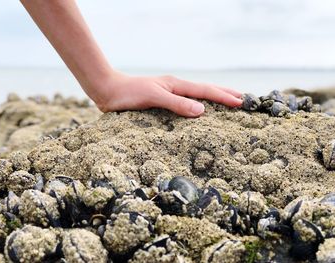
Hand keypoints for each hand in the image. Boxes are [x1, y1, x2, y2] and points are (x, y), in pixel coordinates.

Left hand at [93, 71, 242, 116]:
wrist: (108, 91)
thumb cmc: (128, 93)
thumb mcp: (153, 97)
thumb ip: (176, 103)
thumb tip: (202, 110)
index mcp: (175, 85)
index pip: (205, 90)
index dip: (223, 96)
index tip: (240, 101)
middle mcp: (174, 88)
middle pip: (204, 90)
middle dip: (223, 94)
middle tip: (241, 99)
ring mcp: (168, 95)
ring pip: (196, 96)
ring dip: (213, 99)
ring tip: (226, 104)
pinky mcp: (161, 102)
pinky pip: (185, 104)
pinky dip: (197, 107)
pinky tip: (199, 113)